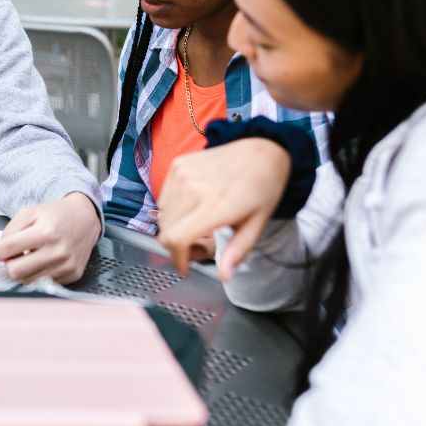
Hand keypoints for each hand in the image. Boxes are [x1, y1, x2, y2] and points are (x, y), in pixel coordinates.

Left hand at [0, 192, 100, 284]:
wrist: (85, 219)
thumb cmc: (55, 215)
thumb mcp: (30, 212)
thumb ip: (11, 230)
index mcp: (46, 232)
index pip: (10, 247)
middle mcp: (57, 251)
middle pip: (17, 271)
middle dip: (8, 264)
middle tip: (12, 254)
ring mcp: (66, 266)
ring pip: (28, 280)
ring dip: (23, 269)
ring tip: (30, 254)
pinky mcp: (72, 275)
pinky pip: (43, 282)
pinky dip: (38, 273)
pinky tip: (44, 259)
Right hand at [156, 138, 289, 281]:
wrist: (261, 149)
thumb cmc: (263, 187)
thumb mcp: (257, 224)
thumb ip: (237, 251)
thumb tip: (224, 275)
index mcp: (216, 206)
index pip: (176, 239)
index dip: (177, 259)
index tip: (185, 268)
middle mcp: (194, 188)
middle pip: (165, 231)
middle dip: (177, 248)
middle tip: (198, 246)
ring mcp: (182, 174)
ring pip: (162, 216)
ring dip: (174, 228)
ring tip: (196, 226)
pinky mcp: (178, 165)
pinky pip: (164, 198)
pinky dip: (173, 210)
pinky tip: (193, 208)